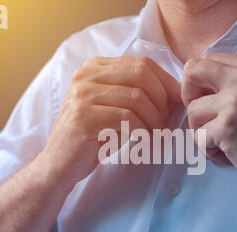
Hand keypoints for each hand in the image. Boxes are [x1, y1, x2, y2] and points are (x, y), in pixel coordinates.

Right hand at [38, 56, 181, 184]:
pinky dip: (142, 129)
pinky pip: (126, 116)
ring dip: (154, 118)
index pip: (141, 63)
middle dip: (162, 98)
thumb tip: (175, 92)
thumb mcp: (114, 109)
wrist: (59, 164)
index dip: (166, 82)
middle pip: (141, 74)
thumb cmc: (92, 138)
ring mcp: (82, 94)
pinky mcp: (83, 116)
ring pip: (136, 97)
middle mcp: (86, 75)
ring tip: (156, 133)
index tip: (176, 102)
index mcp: (94, 67)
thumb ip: (136, 94)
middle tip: (167, 120)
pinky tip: (144, 139)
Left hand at [182, 52, 236, 189]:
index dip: (199, 84)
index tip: (211, 103)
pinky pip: (198, 137)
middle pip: (192, 71)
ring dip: (202, 132)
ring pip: (192, 111)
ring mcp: (236, 101)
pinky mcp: (228, 127)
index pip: (206, 60)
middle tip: (204, 117)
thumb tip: (195, 83)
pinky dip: (208, 150)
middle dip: (189, 97)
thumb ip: (235, 82)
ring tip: (223, 143)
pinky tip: (227, 155)